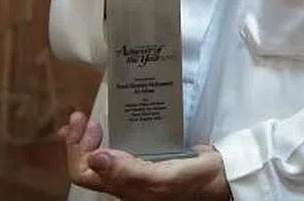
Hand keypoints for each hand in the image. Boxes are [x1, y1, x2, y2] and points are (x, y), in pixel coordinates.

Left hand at [60, 111, 230, 200]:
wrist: (225, 178)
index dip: (78, 149)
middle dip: (78, 140)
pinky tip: (117, 121)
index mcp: (124, 188)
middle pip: (87, 165)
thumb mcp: (163, 177)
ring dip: (88, 138)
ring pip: (101, 156)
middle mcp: (125, 180)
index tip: (90, 123)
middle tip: (82, 116)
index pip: (83, 172)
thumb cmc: (195, 181)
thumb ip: (129, 171)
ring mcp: (137, 169)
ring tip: (87, 118)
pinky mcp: (151, 157)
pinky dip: (112, 134)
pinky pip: (123, 147)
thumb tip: (94, 157)